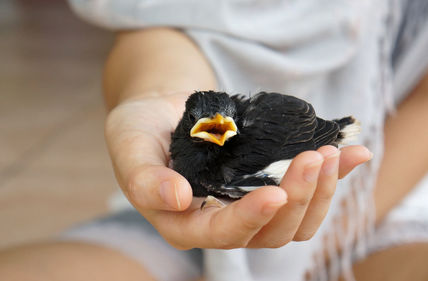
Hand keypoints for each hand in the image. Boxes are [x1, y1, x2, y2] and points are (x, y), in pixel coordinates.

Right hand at [105, 92, 371, 248]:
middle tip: (313, 156)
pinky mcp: (269, 186)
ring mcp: (249, 207)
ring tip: (330, 152)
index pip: (222, 234)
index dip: (249, 219)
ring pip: (296, 221)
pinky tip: (355, 153)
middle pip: (270, 232)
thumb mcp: (129, 146)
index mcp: (185, 223)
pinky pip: (309, 194)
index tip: (274, 192)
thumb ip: (143, 177)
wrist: (164, 113)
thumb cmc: (139, 130)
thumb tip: (176, 199)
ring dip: (320, 192)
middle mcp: (221, 223)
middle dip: (296, 197)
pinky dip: (336, 177)